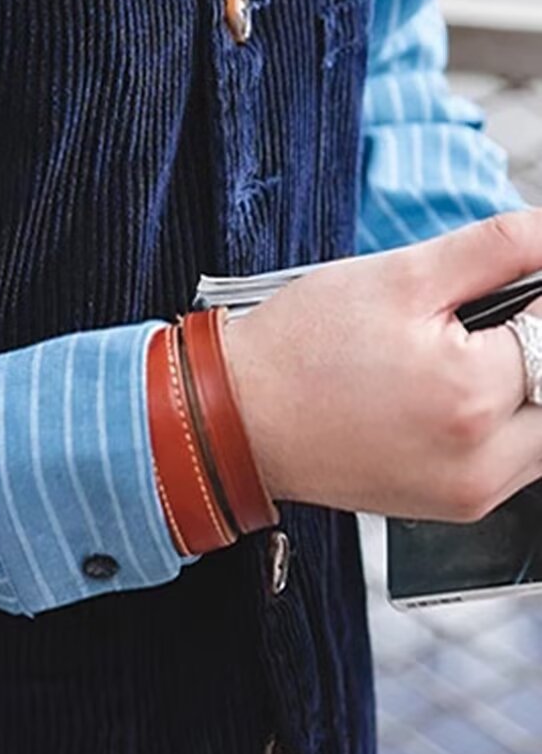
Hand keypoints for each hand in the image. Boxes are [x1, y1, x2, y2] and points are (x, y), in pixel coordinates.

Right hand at [223, 211, 541, 521]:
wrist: (240, 419)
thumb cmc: (302, 348)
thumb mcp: (400, 275)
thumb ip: (498, 247)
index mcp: (473, 393)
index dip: (536, 295)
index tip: (506, 283)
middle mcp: (485, 459)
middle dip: (537, 340)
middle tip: (492, 317)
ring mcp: (475, 492)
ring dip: (533, 383)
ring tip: (475, 352)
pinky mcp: (461, 505)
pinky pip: (523, 460)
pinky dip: (514, 419)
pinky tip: (462, 389)